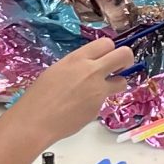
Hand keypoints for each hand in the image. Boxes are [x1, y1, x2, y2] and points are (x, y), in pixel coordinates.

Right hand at [11, 38, 137, 145]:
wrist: (37, 120)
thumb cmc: (39, 95)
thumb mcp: (57, 70)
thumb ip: (77, 66)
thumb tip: (89, 67)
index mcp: (78, 59)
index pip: (107, 43)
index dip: (109, 49)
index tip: (107, 56)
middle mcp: (92, 71)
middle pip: (123, 55)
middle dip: (127, 59)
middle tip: (121, 66)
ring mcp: (98, 90)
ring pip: (122, 81)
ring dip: (117, 83)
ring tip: (102, 89)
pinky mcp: (98, 108)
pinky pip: (104, 100)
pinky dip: (97, 103)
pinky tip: (81, 108)